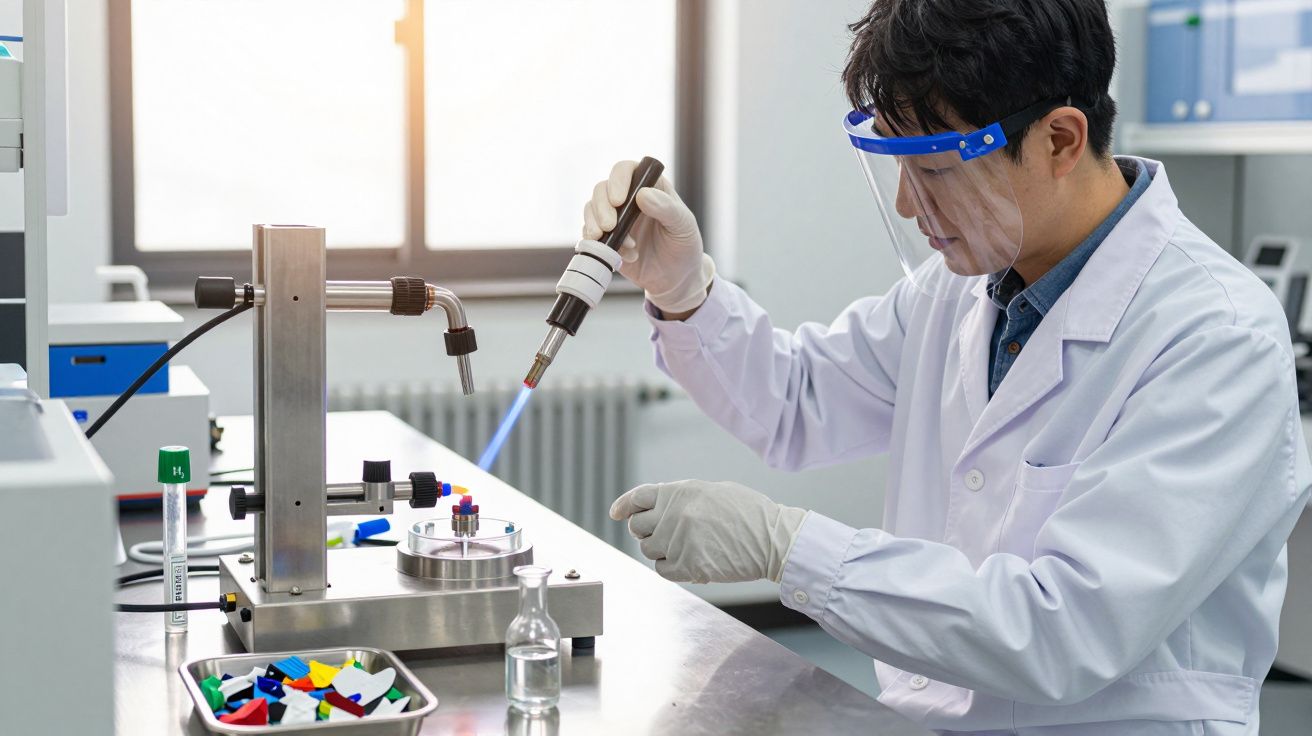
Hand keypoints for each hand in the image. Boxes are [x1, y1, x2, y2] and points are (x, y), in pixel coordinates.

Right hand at [583, 160, 714, 314]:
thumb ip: (666, 208)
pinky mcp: (606, 239)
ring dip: (595, 224)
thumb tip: (642, 194)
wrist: (675, 279)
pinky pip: (590, 235)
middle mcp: (628, 199)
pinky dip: (600, 244)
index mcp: (649, 187)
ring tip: (616, 243)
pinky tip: (623, 256)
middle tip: (610, 226)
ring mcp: (615, 219)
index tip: (619, 200)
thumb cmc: (684, 246)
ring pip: (591, 209)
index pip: (626, 170)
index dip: (618, 180)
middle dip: (601, 207)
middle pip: (602, 189)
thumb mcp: (683, 225)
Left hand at [609, 480, 808, 583]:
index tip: (616, 514)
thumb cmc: (749, 513)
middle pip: (637, 527)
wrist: (773, 539)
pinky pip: (662, 569)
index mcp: (679, 492)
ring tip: (688, 547)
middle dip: (646, 531)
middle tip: (666, 534)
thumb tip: (657, 506)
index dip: (623, 506)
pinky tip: (690, 561)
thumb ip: (682, 497)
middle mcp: (673, 515)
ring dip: (661, 550)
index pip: (637, 498)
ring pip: (648, 550)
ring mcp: (678, 542)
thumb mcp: (712, 491)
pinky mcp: (687, 567)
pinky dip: (671, 568)